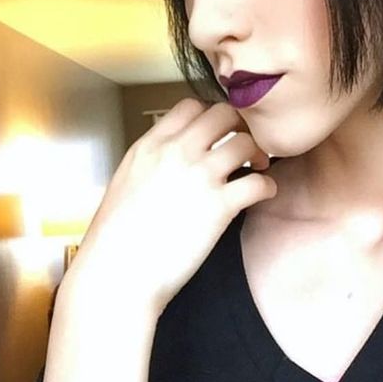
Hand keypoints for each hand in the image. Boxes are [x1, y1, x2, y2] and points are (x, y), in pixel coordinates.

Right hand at [64, 98, 276, 316]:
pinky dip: (267, 186)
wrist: (116, 276)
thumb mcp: (126, 180)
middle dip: (239, 126)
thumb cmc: (115, 238)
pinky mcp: (220, 205)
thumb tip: (177, 154)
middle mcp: (177, 152)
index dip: (209, 115)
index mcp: (151, 145)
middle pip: (224, 114)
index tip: (218, 132)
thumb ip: (154, 159)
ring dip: (257, 153)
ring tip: (258, 168)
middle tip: (244, 145)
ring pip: (245, 142)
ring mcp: (200, 175)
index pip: (191, 105)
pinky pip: (259, 182)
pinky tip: (264, 193)